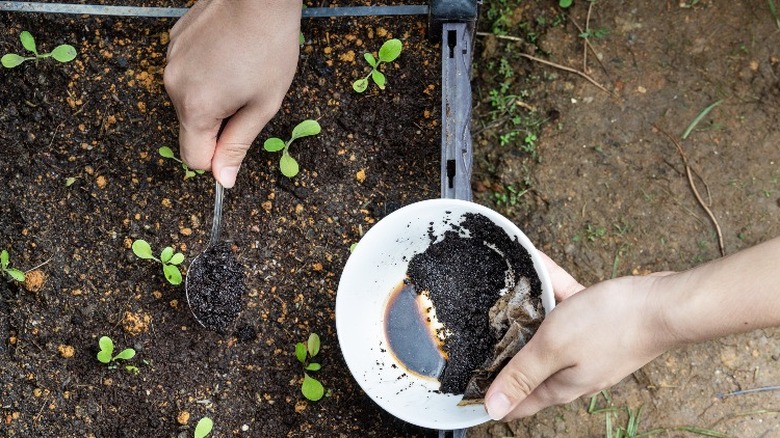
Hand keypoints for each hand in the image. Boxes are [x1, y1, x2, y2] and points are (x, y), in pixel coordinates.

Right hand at [164, 0, 300, 187]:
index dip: (217, 156)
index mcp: (196, 107)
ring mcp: (170, 61)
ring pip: (189, 98)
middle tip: (246, 95)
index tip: (236, 139)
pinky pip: (187, 72)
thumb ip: (238, 144)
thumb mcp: (263, 105)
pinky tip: (227, 53)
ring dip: (212, 95)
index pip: (193, 158)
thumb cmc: (269, 48)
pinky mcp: (173, 41)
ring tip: (239, 69)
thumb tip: (222, 179)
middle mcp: (174, 85)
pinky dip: (205, 71)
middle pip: (191, 127)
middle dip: (218, 122)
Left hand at [485, 269, 675, 420]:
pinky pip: (565, 306)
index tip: (465, 386)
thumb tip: (494, 410)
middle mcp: (572, 371)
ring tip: (505, 293)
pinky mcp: (598, 325)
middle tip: (477, 333)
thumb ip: (522, 375)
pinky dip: (552, 290)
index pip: (518, 403)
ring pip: (546, 331)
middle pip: (528, 364)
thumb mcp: (554, 348)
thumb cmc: (610, 325)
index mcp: (559, 385)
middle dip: (503, 350)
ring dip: (527, 312)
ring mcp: (587, 348)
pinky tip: (540, 267)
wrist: (664, 304)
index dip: (491, 397)